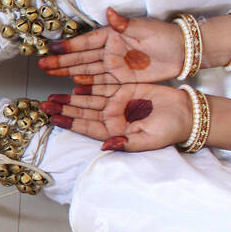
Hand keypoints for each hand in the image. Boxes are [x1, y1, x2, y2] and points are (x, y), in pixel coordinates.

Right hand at [37, 8, 184, 84]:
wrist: (184, 51)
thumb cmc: (165, 35)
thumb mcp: (144, 27)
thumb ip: (124, 23)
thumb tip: (109, 12)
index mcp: (112, 36)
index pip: (86, 42)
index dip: (68, 46)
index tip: (51, 49)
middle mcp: (110, 51)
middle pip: (81, 58)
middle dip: (61, 61)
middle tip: (42, 65)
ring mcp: (115, 66)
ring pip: (87, 70)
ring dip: (69, 71)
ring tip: (50, 73)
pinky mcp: (122, 78)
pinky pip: (101, 82)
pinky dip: (87, 83)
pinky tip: (73, 84)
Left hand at [41, 80, 191, 151]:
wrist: (186, 113)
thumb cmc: (168, 131)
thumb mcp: (147, 140)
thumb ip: (126, 143)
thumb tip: (106, 146)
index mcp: (114, 132)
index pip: (87, 127)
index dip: (70, 122)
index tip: (53, 118)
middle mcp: (112, 118)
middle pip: (82, 113)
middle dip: (63, 109)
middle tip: (44, 104)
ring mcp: (117, 104)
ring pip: (89, 100)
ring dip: (70, 98)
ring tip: (52, 96)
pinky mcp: (124, 90)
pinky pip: (103, 87)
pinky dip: (89, 85)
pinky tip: (74, 84)